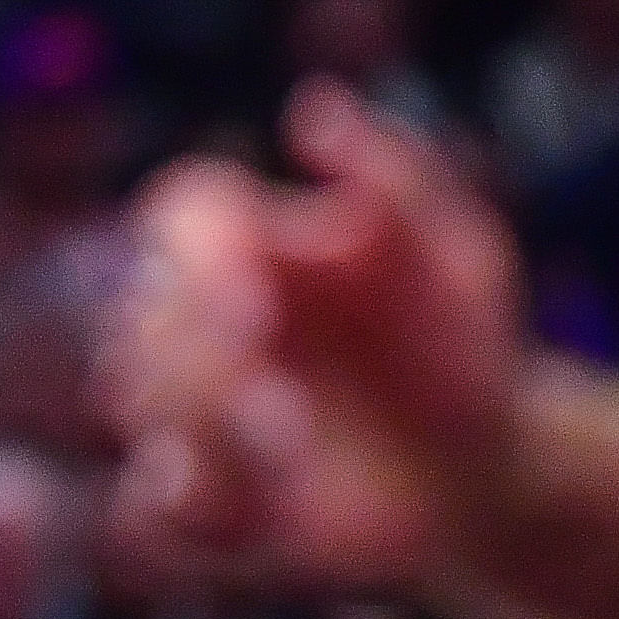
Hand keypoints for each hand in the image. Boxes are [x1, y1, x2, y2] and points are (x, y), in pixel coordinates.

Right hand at [110, 83, 527, 585]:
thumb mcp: (459, 249)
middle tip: (283, 417)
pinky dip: (169, 513)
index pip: (182, 214)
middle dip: (200, 368)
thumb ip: (393, 172)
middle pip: (143, 317)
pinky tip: (238, 514)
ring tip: (285, 467)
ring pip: (133, 405)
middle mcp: (203, 317)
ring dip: (197, 435)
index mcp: (252, 239)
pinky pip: (146, 510)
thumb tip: (312, 104)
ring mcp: (194, 409)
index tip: (254, 308)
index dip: (196, 260)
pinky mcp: (205, 498)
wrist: (485, 466)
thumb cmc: (464, 338)